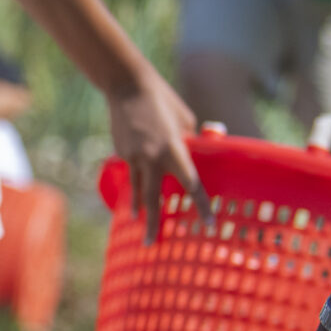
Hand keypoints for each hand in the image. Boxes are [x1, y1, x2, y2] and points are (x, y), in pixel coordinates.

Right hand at [108, 69, 209, 240]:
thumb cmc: (164, 101)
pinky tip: (131, 195)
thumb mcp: (185, 120)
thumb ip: (190, 142)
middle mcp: (152, 157)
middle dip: (154, 223)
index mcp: (174, 149)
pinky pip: (131, 172)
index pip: (191, 184)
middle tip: (152, 244)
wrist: (127, 86)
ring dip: (138, 209)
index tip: (209, 224)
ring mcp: (133, 156)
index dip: (201, 205)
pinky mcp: (122, 152)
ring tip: (138, 224)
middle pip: (153, 198)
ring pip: (137, 189)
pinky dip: (133, 184)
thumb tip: (196, 154)